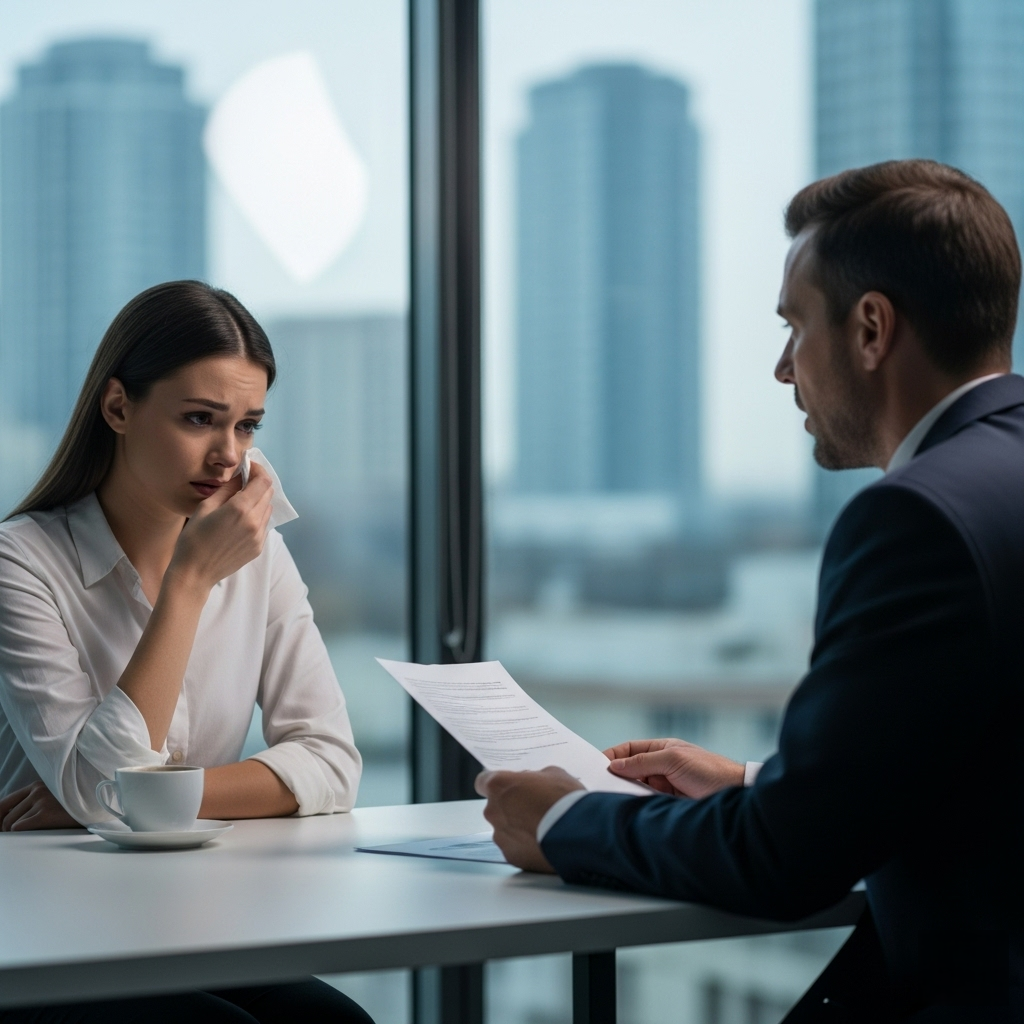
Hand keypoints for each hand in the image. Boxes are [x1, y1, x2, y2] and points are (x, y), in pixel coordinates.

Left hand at [0, 782, 79, 830]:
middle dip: (6, 830)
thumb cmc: (72, 808)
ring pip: (12, 823)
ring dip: (16, 834)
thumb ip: (32, 803)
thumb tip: (7, 821)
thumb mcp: (51, 799)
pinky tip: (33, 835)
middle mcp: (37, 791)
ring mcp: (42, 801)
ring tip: (29, 836)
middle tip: (13, 838)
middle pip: (7, 816)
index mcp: (37, 786)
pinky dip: (21, 834)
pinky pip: (19, 827)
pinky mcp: (45, 814)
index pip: (5, 802)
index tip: (0, 828)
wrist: (94, 808)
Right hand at [168, 463, 273, 592]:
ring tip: (239, 502)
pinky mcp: (258, 547)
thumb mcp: (206, 507)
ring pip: (267, 509)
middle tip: (243, 482)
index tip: (248, 467)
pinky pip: (264, 525)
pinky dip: (256, 516)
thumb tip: (240, 476)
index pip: (263, 481)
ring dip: (258, 501)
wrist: (195, 573)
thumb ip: (227, 490)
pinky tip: (239, 521)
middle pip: (268, 493)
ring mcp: (259, 536)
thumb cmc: (193, 538)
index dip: (258, 470)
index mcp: (241, 509)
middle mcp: (255, 522)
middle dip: (258, 483)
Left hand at [476, 766, 583, 872]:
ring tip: (543, 828)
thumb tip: (532, 784)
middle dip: (511, 807)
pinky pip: (515, 848)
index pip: (482, 781)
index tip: (507, 787)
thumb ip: (535, 778)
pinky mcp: (511, 856)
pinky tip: (544, 843)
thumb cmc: (564, 799)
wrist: (577, 833)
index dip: (496, 785)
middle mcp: (493, 811)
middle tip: (534, 808)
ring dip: (518, 828)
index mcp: (499, 785)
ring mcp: (500, 836)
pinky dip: (526, 846)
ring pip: (505, 829)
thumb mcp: (553, 774)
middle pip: (496, 807)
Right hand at [604, 738, 743, 797]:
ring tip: (609, 798)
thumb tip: (615, 765)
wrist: (735, 795)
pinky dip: (636, 806)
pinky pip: (646, 804)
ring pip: (636, 789)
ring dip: (625, 793)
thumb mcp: (673, 759)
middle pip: (630, 770)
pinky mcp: (668, 806)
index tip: (596, 765)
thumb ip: (643, 761)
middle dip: (615, 776)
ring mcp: (665, 787)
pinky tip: (627, 809)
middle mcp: (661, 767)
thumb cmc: (710, 771)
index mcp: (662, 749)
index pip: (629, 750)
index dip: (613, 756)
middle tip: (597, 784)